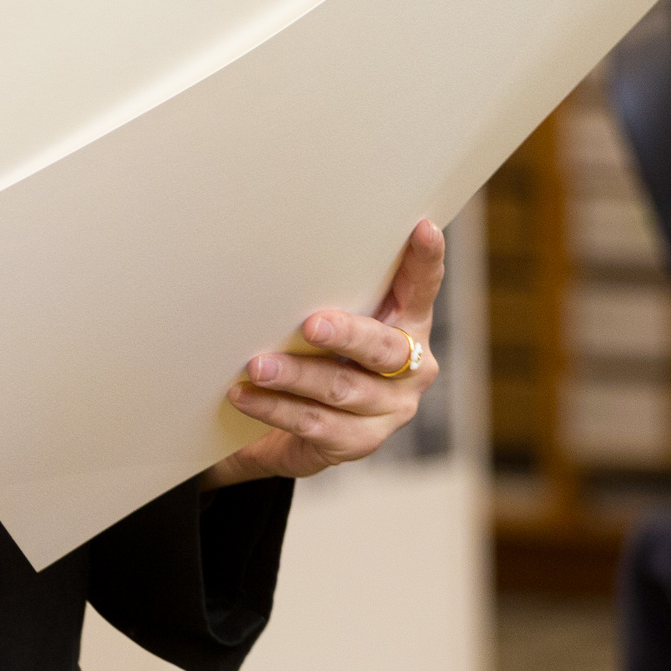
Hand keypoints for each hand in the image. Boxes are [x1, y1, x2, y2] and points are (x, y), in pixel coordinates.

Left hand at [204, 218, 445, 487]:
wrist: (306, 425)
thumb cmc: (323, 351)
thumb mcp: (334, 317)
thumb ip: (332, 288)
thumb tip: (285, 233)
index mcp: (409, 325)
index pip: (421, 289)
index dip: (425, 261)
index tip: (421, 227)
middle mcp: (411, 368)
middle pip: (382, 348)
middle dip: (347, 335)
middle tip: (312, 325)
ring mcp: (388, 410)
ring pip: (342, 388)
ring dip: (296, 375)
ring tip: (257, 365)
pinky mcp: (358, 443)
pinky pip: (313, 423)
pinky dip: (275, 408)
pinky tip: (244, 394)